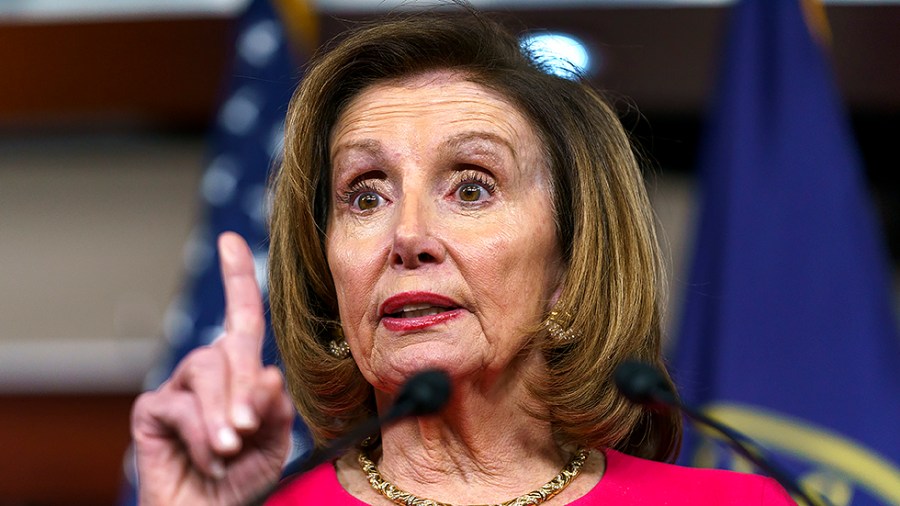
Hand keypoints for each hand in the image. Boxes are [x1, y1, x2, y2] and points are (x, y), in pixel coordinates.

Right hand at [131, 232, 294, 505]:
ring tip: (231, 449)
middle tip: (248, 430)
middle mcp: (209, 372)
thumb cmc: (245, 480)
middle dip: (242, 390)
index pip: (241, 318)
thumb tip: (269, 373)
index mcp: (242, 373)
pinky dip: (201, 434)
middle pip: (229, 351)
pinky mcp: (152, 410)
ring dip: (221, 415)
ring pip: (204, 372)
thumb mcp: (273, 444)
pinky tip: (210, 457)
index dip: (237, 278)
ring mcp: (178, 388)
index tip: (230, 240)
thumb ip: (274, 409)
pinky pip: (179, 405)